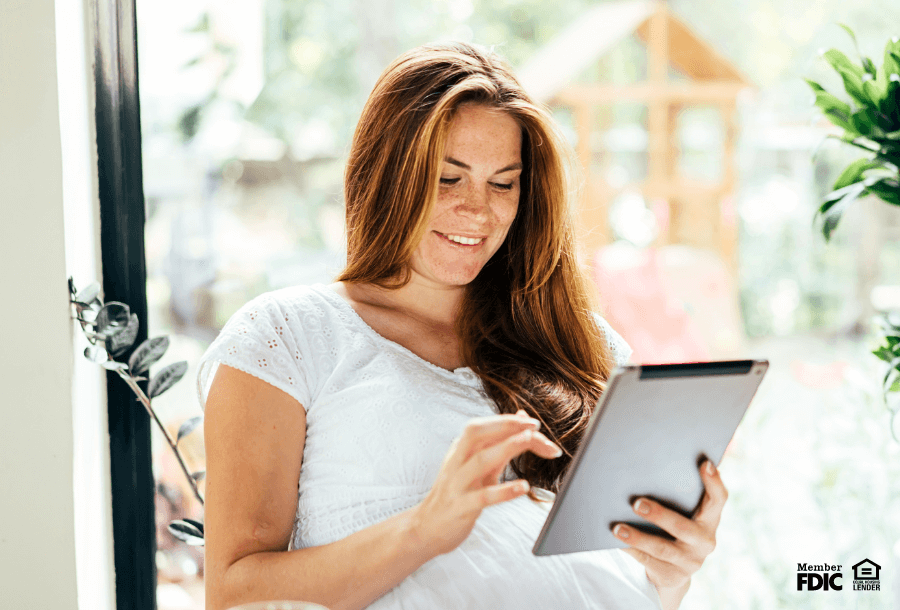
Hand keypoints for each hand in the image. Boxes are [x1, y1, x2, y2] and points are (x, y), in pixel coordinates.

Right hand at [411, 410, 562, 557]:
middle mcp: (457, 461)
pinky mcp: (461, 507)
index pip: (484, 426)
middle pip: (476, 432)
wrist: (427, 528)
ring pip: (480, 460)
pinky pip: (483, 496)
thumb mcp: (476, 466)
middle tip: (534, 426)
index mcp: (460, 449)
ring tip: (529, 440)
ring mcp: (457, 484)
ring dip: (507, 447)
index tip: (535, 423)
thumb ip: (499, 443)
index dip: (509, 421)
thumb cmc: (456, 494)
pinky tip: (524, 487)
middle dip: (505, 425)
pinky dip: (504, 490)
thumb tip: (521, 417)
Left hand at [612, 460, 727, 608]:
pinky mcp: (672, 576)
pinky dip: (631, 550)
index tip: (705, 464)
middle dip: (659, 515)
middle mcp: (705, 542)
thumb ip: (678, 494)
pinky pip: (648, 562)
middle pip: (683, 528)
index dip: (714, 482)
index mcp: (710, 520)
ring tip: (617, 528)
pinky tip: (616, 541)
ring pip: (662, 549)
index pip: (719, 499)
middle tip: (636, 503)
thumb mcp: (683, 513)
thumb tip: (648, 464)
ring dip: (638, 537)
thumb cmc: (674, 527)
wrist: (673, 570)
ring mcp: (690, 562)